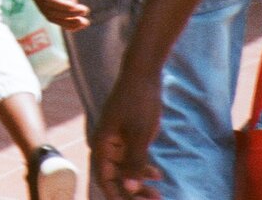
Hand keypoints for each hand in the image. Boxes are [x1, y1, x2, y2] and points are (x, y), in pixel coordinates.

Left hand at [20, 0, 90, 29]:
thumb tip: (76, 8)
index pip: (53, 14)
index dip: (67, 22)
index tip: (83, 23)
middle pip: (50, 16)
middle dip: (68, 23)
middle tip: (85, 23)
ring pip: (49, 9)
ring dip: (68, 14)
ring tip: (83, 14)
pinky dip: (62, 5)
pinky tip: (74, 7)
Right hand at [92, 68, 165, 197]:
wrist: (142, 74)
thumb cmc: (139, 102)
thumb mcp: (139, 135)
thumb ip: (134, 163)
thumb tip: (129, 188)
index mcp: (102, 144)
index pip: (105, 178)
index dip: (117, 196)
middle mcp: (106, 144)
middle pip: (114, 177)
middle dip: (132, 192)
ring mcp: (116, 140)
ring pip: (124, 170)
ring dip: (139, 183)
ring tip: (159, 194)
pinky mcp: (127, 135)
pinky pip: (132, 159)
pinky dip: (142, 169)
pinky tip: (157, 175)